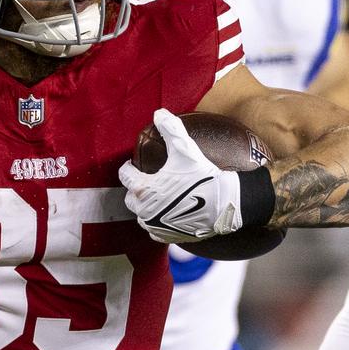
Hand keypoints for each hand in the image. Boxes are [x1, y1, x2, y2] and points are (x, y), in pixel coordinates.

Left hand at [120, 109, 243, 243]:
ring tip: (155, 198)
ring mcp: (155, 226)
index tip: (132, 165)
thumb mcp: (186, 149)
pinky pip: (154, 231)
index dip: (128, 168)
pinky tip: (165, 216)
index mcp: (143, 189)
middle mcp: (144, 210)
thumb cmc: (202, 176)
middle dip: (134, 190)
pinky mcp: (167, 237)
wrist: (223, 204)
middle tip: (145, 182)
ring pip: (141, 216)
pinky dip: (157, 223)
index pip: (125, 176)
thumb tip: (158, 113)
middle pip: (130, 198)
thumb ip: (170, 128)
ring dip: (144, 207)